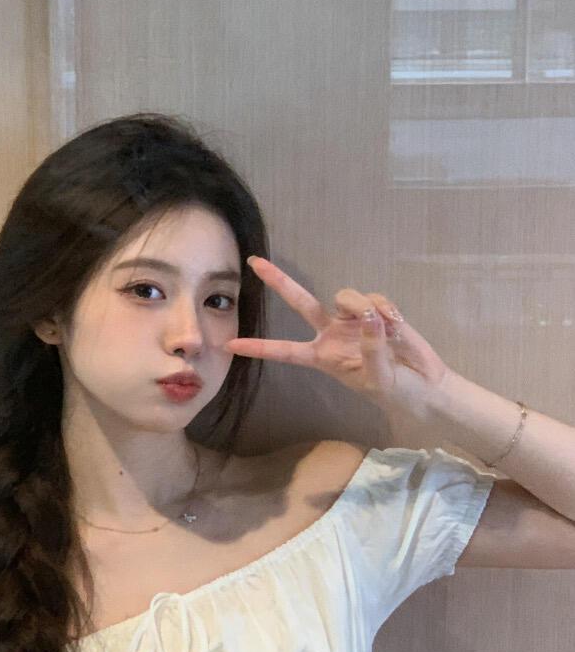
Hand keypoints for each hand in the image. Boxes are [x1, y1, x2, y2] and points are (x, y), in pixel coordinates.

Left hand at [224, 255, 454, 420]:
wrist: (422, 383)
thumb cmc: (393, 388)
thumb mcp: (376, 378)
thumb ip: (369, 348)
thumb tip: (367, 317)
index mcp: (322, 356)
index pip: (285, 351)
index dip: (259, 347)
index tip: (230, 345)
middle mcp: (331, 333)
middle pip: (301, 301)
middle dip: (278, 281)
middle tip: (254, 262)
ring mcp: (352, 318)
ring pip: (347, 296)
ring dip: (363, 308)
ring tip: (386, 330)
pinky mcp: (375, 309)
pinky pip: (375, 299)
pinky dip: (388, 311)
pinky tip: (397, 326)